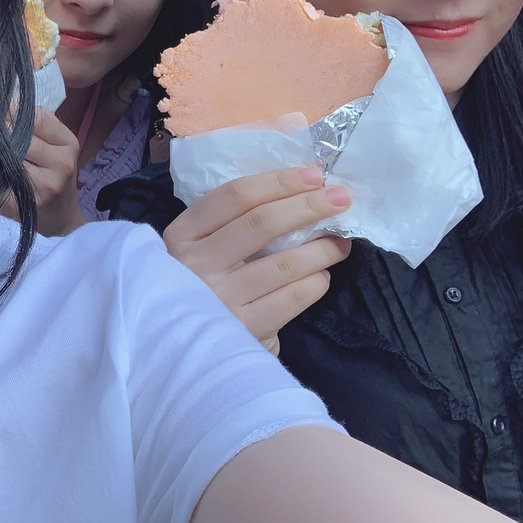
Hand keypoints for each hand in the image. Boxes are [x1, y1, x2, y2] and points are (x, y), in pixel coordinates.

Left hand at [0, 106, 84, 235]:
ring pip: (3, 158)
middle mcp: (61, 164)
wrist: (61, 219)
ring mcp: (44, 187)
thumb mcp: (55, 146)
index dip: (10, 113)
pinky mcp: (24, 205)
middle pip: (17, 137)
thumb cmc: (53, 176)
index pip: (34, 117)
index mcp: (68, 143)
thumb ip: (33, 124)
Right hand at [163, 167, 352, 355]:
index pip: (235, 196)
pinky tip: (319, 277)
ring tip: (340, 242)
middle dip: (308, 205)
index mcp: (182, 234)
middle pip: (262, 223)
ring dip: (322, 248)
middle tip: (341, 198)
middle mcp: (196, 265)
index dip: (279, 182)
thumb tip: (298, 188)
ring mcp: (219, 299)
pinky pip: (293, 298)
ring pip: (285, 263)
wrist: (185, 348)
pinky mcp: (244, 330)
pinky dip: (315, 282)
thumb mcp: (198, 247)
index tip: (314, 175)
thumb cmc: (201, 283)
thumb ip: (232, 221)